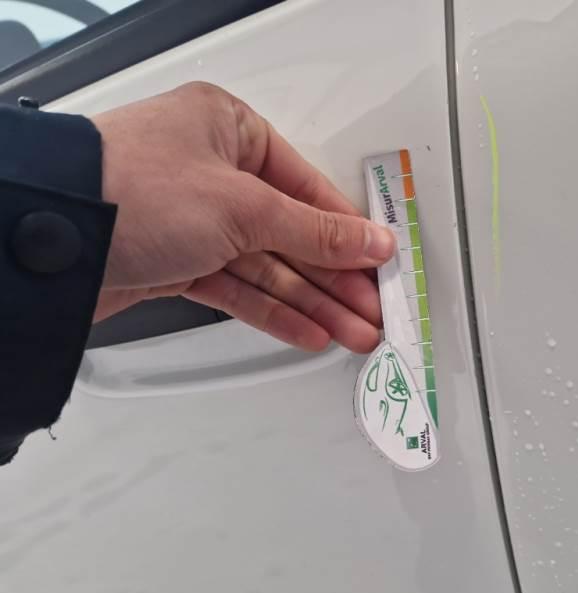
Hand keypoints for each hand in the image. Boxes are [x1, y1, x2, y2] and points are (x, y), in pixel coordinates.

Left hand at [91, 82, 393, 352]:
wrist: (52, 242)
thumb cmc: (130, 189)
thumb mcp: (244, 206)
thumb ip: (315, 230)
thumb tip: (370, 239)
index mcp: (230, 130)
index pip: (307, 186)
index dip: (348, 229)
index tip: (381, 260)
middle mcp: (212, 171)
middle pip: (290, 232)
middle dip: (334, 277)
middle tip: (371, 308)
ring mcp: (194, 219)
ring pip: (267, 266)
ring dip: (312, 301)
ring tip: (352, 333)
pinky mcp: (176, 261)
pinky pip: (237, 287)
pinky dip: (272, 310)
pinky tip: (308, 330)